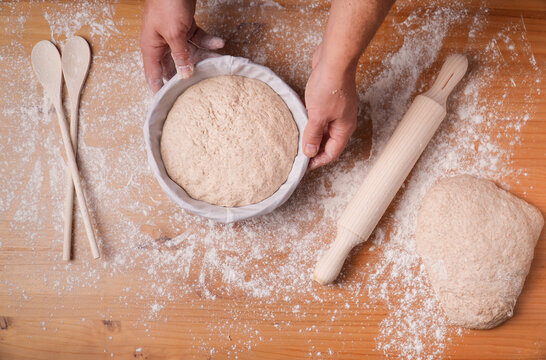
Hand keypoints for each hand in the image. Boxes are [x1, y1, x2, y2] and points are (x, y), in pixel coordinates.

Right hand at [140, 0, 224, 92]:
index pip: (153, 75)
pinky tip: (219, 43)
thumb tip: (185, 74)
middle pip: (175, 66)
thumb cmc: (166, 3)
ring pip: (190, 53)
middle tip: (201, 89)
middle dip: (188, 75)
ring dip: (204, 58)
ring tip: (218, 65)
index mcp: (152, 48)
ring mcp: (174, 35)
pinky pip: (198, 39)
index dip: (159, 91)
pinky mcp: (185, 26)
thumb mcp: (174, 34)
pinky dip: (209, 42)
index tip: (168, 105)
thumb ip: (180, 55)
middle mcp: (162, 44)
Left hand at [303, 44, 357, 169]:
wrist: (334, 59)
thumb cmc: (330, 86)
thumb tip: (310, 152)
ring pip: (324, 128)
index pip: (332, 152)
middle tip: (297, 153)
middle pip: (328, 142)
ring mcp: (337, 109)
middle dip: (314, 148)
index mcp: (344, 128)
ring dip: (311, 133)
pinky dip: (310, 119)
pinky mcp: (330, 98)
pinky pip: (320, 115)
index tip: (304, 166)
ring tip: (296, 138)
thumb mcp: (317, 116)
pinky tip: (299, 118)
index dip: (318, 161)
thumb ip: (313, 135)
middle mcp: (343, 121)